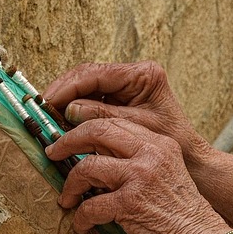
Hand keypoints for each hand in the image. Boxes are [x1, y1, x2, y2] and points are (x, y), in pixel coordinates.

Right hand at [44, 62, 214, 170]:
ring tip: (48, 116)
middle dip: (63, 92)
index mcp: (143, 75)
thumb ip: (103, 116)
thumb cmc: (171, 144)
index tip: (47, 102)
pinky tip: (63, 122)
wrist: (190, 160)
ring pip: (86, 86)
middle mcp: (134, 75)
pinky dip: (76, 110)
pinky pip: (92, 99)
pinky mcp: (121, 98)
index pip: (95, 73)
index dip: (67, 87)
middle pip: (87, 76)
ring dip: (66, 101)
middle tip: (41, 109)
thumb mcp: (135, 129)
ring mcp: (127, 85)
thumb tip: (69, 109)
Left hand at [46, 117, 228, 233]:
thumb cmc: (181, 212)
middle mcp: (150, 153)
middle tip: (52, 154)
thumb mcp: (166, 172)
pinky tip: (82, 225)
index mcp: (158, 143)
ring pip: (87, 167)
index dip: (85, 128)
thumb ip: (139, 159)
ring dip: (71, 186)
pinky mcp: (130, 203)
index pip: (114, 123)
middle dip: (67, 142)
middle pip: (96, 131)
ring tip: (67, 199)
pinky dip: (81, 218)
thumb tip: (98, 158)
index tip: (69, 139)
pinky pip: (91, 206)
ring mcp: (140, 176)